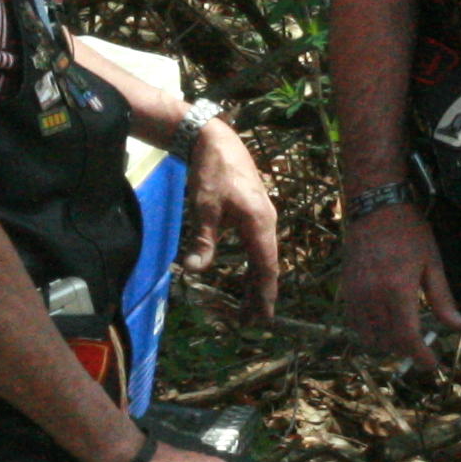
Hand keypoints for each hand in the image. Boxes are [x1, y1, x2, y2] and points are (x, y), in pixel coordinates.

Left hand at [179, 117, 280, 320]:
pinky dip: (253, 265)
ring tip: (248, 307)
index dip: (264, 294)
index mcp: (260, 223)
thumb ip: (203, 240)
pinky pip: (258, 246)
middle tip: (252, 322)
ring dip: (255, 282)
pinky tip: (245, 277)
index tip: (263, 317)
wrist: (215, 139)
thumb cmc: (211, 172)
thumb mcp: (203, 208)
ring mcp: (263, 217)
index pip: (266, 267)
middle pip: (267, 266)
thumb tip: (192, 270)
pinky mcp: (255, 212)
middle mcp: (268, 222)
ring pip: (263, 257)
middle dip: (259, 294)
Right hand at [337, 201, 460, 373]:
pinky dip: (369, 331)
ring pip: (369, 337)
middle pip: (388, 341)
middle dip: (407, 351)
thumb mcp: (433, 263)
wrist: (375, 207)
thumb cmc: (409, 232)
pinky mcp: (346, 290)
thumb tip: (457, 327)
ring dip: (387, 343)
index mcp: (397, 290)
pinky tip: (383, 325)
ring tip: (403, 337)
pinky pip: (355, 323)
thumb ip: (442, 299)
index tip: (432, 365)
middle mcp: (373, 296)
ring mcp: (356, 294)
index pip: (407, 337)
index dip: (420, 357)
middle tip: (423, 349)